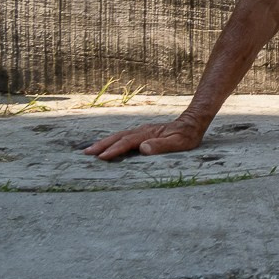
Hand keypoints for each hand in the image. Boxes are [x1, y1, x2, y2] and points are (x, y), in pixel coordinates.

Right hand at [83, 116, 205, 160]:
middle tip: (85, 153)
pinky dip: (112, 141)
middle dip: (101, 145)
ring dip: (104, 142)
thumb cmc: (187, 135)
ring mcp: (141, 131)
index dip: (114, 150)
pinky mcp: (142, 133)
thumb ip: (162, 145)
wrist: (193, 122)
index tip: (101, 157)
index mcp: (148, 134)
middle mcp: (142, 131)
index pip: (127, 142)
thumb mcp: (179, 142)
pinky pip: (123, 137)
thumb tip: (143, 148)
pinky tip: (106, 146)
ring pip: (118, 136)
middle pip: (118, 137)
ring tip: (89, 150)